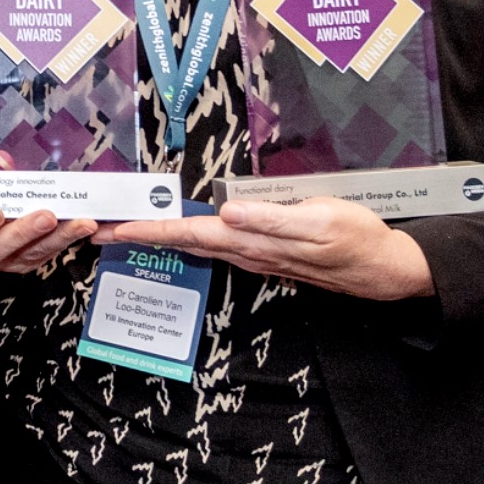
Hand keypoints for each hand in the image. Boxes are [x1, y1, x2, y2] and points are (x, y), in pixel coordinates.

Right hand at [0, 207, 99, 276]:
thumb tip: (1, 159)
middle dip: (23, 232)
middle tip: (46, 217)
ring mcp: (5, 260)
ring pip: (28, 254)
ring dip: (55, 238)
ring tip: (78, 223)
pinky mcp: (27, 262)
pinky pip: (46, 254)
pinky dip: (65, 240)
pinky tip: (81, 228)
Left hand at [100, 197, 434, 301]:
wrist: (383, 269)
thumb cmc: (355, 240)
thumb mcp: (320, 222)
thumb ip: (273, 219)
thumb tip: (227, 214)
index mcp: (251, 241)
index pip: (188, 233)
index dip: (148, 230)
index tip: (112, 230)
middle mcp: (245, 251)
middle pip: (182, 241)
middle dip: (140, 235)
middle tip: (100, 230)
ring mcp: (253, 255)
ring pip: (196, 244)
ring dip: (160, 237)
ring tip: (126, 229)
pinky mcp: (265, 252)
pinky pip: (216, 246)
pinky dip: (189, 239)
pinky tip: (180, 234)